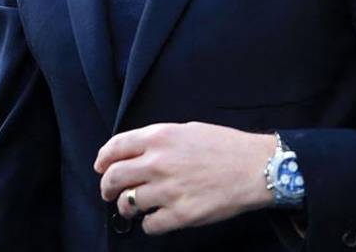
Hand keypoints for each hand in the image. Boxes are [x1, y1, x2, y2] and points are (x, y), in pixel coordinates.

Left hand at [94, 122, 276, 234]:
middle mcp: (158, 163)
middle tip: (108, 193)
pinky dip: (149, 224)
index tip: (100, 167)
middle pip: (114, 178)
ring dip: (127, 207)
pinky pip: (151, 225)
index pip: (115, 147)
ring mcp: (169, 190)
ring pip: (129, 203)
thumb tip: (132, 153)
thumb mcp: (185, 130)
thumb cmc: (224, 146)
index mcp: (158, 137)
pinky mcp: (182, 214)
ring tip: (133, 207)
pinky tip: (156, 219)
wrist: (255, 168)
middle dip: (106, 187)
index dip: (102, 159)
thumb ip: (157, 141)